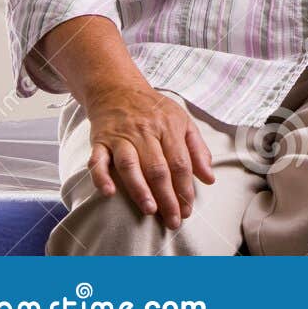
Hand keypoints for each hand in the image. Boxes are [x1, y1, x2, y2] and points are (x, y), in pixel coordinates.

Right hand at [82, 82, 214, 228]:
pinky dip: (102, 176)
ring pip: (131, 165)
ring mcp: (121, 136)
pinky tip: (108, 192)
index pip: (180, 162)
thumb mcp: (183, 121)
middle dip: (167, 196)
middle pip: (158, 168)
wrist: (118, 89)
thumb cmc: (155, 110)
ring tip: (150, 210)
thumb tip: (209, 178)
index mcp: (170, 127)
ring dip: (140, 189)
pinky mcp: (99, 141)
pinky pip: (97, 160)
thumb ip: (198, 150)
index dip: (185, 187)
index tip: (188, 208)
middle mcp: (146, 132)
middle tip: (173, 219)